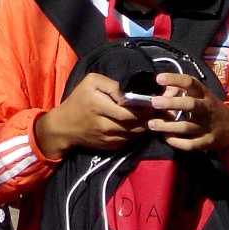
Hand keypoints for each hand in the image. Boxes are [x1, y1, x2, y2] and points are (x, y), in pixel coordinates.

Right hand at [35, 74, 151, 157]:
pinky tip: (145, 126)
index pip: (127, 112)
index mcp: (99, 106)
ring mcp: (107, 138)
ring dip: (147, 127)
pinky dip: (138, 134)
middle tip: (163, 110)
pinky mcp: (110, 147)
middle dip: (150, 118)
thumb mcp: (91, 82)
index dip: (144, 109)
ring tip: (159, 118)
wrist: (64, 127)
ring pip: (133, 134)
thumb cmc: (78, 100)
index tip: (156, 102)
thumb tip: (129, 93)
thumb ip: (111, 85)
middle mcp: (104, 125)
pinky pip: (129, 141)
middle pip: (133, 125)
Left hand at [145, 73, 228, 152]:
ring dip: (168, 126)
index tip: (158, 79)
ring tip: (152, 124)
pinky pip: (190, 144)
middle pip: (190, 105)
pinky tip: (166, 138)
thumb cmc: (209, 106)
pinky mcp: (207, 142)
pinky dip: (176, 142)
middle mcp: (206, 108)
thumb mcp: (200, 94)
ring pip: (187, 127)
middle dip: (171, 103)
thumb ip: (181, 90)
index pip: (190, 82)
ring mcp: (207, 126)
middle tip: (154, 103)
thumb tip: (162, 91)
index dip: (174, 79)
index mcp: (204, 94)